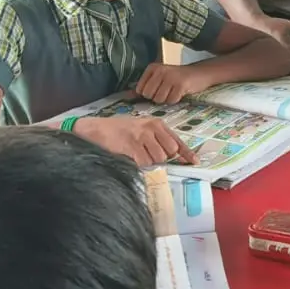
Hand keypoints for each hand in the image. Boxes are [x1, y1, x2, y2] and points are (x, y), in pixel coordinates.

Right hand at [72, 115, 195, 166]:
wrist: (95, 130)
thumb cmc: (118, 131)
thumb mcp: (140, 129)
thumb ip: (156, 139)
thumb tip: (172, 155)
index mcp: (156, 124)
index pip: (176, 140)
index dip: (186, 152)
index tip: (194, 162)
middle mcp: (151, 128)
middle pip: (169, 152)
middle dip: (160, 158)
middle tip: (145, 154)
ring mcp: (142, 136)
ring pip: (157, 159)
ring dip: (147, 162)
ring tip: (134, 153)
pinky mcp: (132, 146)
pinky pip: (144, 163)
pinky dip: (138, 165)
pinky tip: (129, 156)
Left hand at [134, 62, 209, 104]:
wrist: (200, 73)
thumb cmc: (177, 78)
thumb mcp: (160, 78)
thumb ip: (145, 86)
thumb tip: (127, 96)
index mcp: (153, 67)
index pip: (140, 89)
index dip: (148, 94)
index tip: (157, 89)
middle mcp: (160, 70)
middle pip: (149, 95)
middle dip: (157, 97)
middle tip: (167, 91)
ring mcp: (171, 77)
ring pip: (159, 99)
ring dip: (167, 99)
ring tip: (173, 91)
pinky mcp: (181, 85)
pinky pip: (171, 101)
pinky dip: (175, 100)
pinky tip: (180, 93)